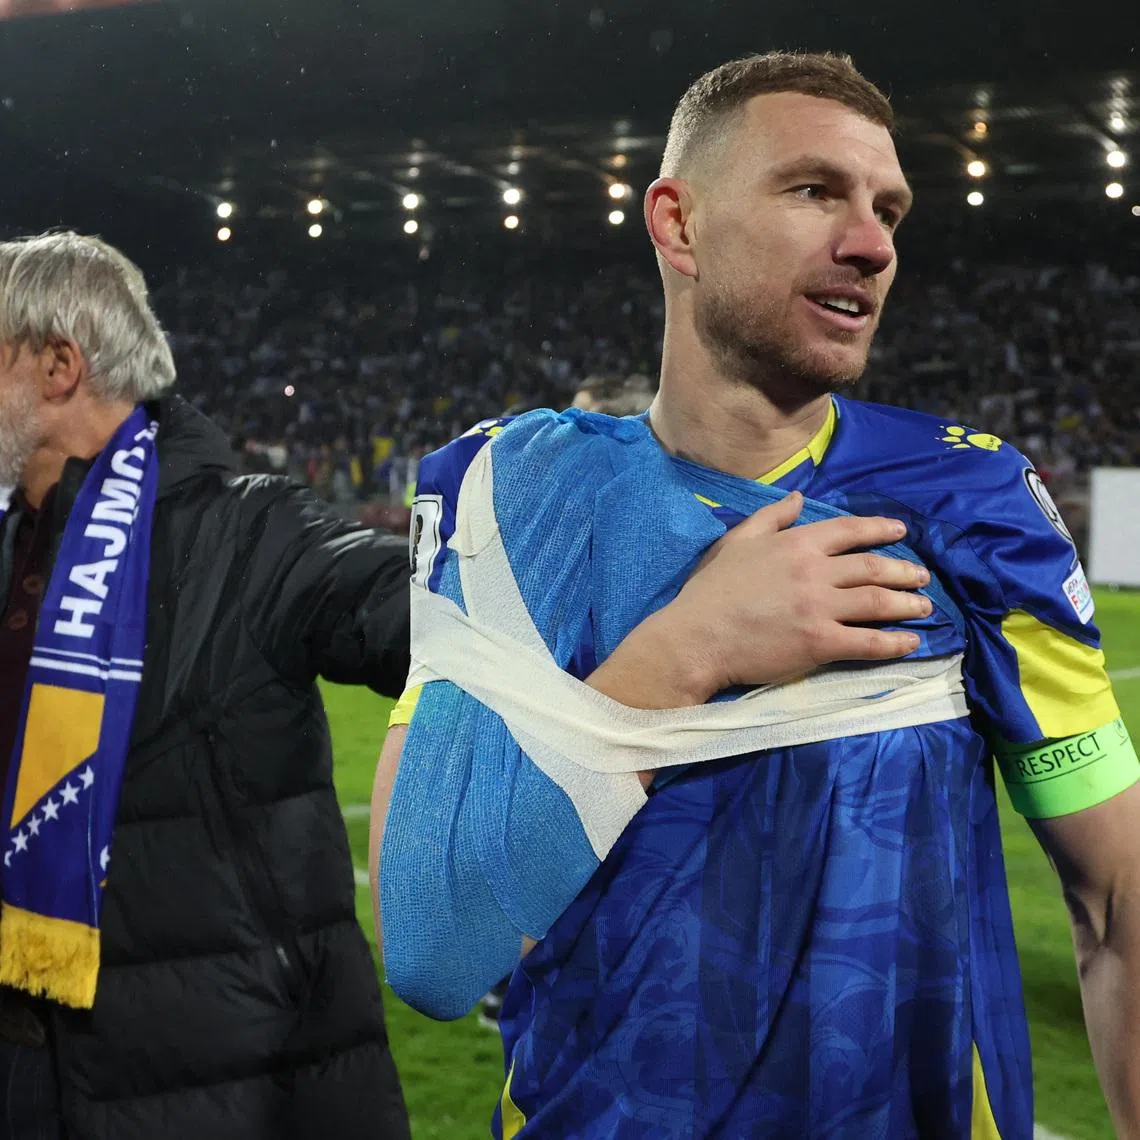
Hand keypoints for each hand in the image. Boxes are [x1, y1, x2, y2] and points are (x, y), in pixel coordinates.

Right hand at [588, 492, 931, 714]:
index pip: (849, 530)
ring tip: (924, 606)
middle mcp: (815, 572)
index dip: (879, 529)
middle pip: (873, 567)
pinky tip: (910, 643)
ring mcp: (820, 608)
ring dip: (907, 604)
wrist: (697, 637)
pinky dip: (894, 642)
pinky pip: (868, 642)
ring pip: (878, 602)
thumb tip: (797, 498)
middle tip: (922, 576)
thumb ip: (771, 517)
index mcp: (796, 544)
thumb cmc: (711, 590)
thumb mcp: (737, 541)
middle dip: (904, 570)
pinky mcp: (820, 643)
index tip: (900, 531)